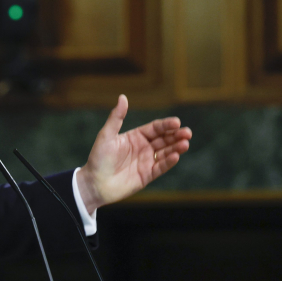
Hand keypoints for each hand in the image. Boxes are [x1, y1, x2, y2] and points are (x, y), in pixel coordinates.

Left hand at [77, 95, 191, 212]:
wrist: (94, 183)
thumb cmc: (98, 158)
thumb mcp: (106, 135)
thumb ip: (116, 117)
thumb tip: (123, 97)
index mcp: (135, 136)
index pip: (156, 128)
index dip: (166, 125)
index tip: (176, 122)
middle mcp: (144, 148)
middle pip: (165, 139)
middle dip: (177, 135)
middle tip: (187, 133)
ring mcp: (147, 161)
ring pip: (166, 152)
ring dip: (176, 148)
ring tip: (185, 144)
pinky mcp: (148, 175)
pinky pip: (161, 167)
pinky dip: (169, 162)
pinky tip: (176, 156)